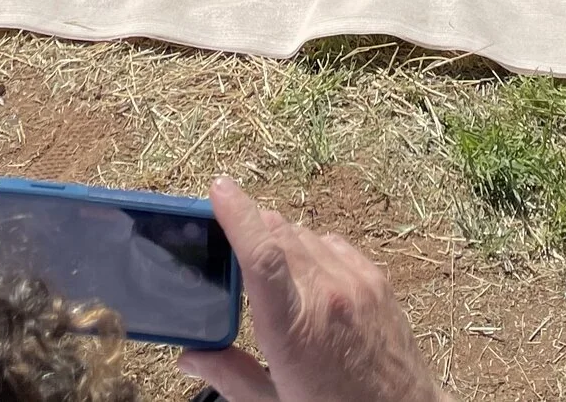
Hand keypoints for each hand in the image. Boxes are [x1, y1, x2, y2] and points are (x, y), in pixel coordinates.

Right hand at [177, 178, 446, 401]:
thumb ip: (229, 375)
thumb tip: (189, 358)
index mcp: (294, 329)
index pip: (262, 256)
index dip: (237, 214)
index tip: (218, 189)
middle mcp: (327, 296)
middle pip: (278, 234)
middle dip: (250, 229)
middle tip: (230, 245)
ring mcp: (357, 282)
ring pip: (304, 234)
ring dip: (279, 241)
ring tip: (270, 272)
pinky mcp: (376, 279)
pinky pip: (332, 243)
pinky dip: (311, 249)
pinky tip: (306, 276)